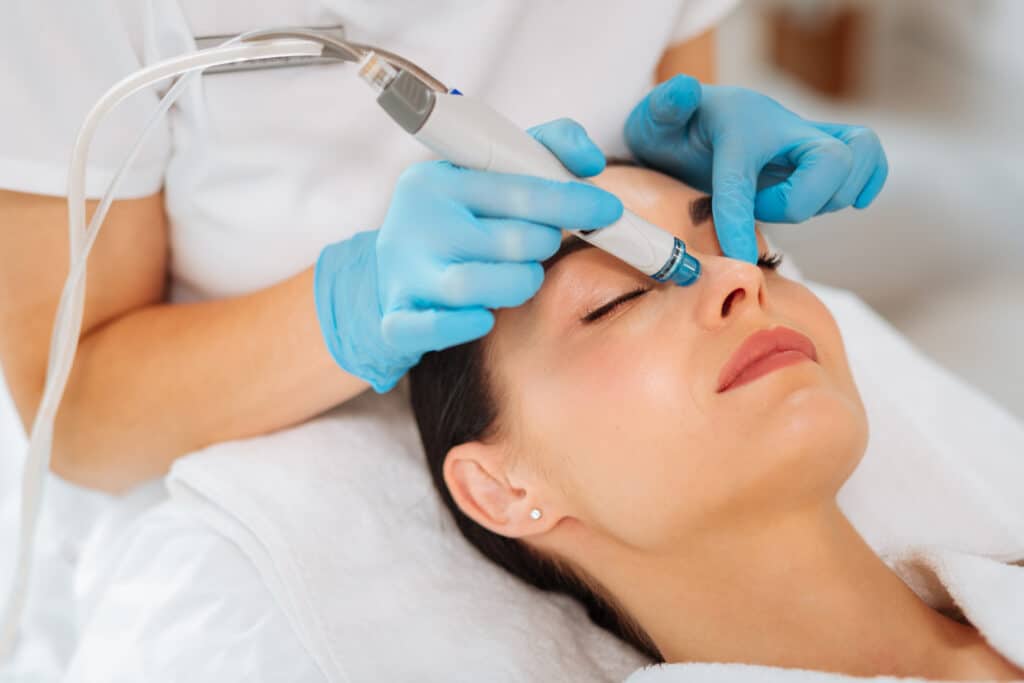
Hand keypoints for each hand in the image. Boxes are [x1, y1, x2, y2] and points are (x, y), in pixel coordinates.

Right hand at [314, 119, 622, 391]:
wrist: (384, 278)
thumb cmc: (453, 222)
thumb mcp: (486, 175)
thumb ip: (544, 150)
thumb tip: (591, 162)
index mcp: (438, 180)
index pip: (519, 189)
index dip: (572, 201)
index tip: (608, 210)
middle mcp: (417, 223)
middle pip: (509, 240)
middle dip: (543, 244)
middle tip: (544, 243)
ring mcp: (405, 273)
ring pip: (478, 285)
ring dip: (518, 284)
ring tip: (521, 276)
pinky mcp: (396, 320)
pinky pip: (436, 328)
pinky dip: (466, 325)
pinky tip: (484, 317)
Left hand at [625, 75, 888, 262]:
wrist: (689, 123)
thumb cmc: (672, 128)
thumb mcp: (656, 119)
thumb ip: (664, 107)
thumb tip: (682, 89)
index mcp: (740, 123)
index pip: (745, 173)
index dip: (740, 216)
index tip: (736, 258)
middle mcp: (785, 128)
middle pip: (833, 161)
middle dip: (798, 202)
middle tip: (760, 208)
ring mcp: (807, 140)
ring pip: (850, 170)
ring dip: (823, 202)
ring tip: (782, 203)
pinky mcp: (822, 156)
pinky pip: (869, 160)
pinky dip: (868, 182)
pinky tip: (850, 200)